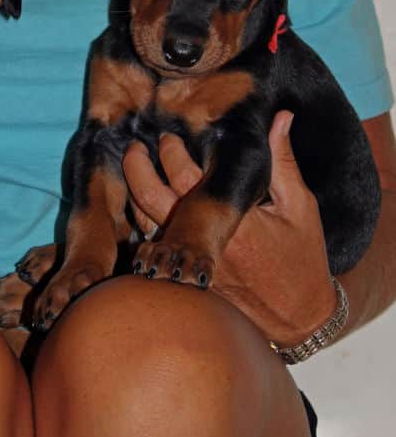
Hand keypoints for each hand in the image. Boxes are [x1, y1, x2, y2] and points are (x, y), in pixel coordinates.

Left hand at [122, 112, 337, 345]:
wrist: (301, 319)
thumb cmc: (302, 258)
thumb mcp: (299, 206)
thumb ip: (283, 161)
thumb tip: (280, 117)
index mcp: (233, 216)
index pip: (185, 173)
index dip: (170, 149)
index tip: (168, 135)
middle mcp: (205, 240)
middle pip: (150, 197)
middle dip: (137, 166)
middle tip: (138, 147)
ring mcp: (192, 264)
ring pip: (144, 224)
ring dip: (135, 194)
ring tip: (136, 170)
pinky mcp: (187, 282)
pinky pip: (152, 250)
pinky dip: (142, 226)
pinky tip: (141, 208)